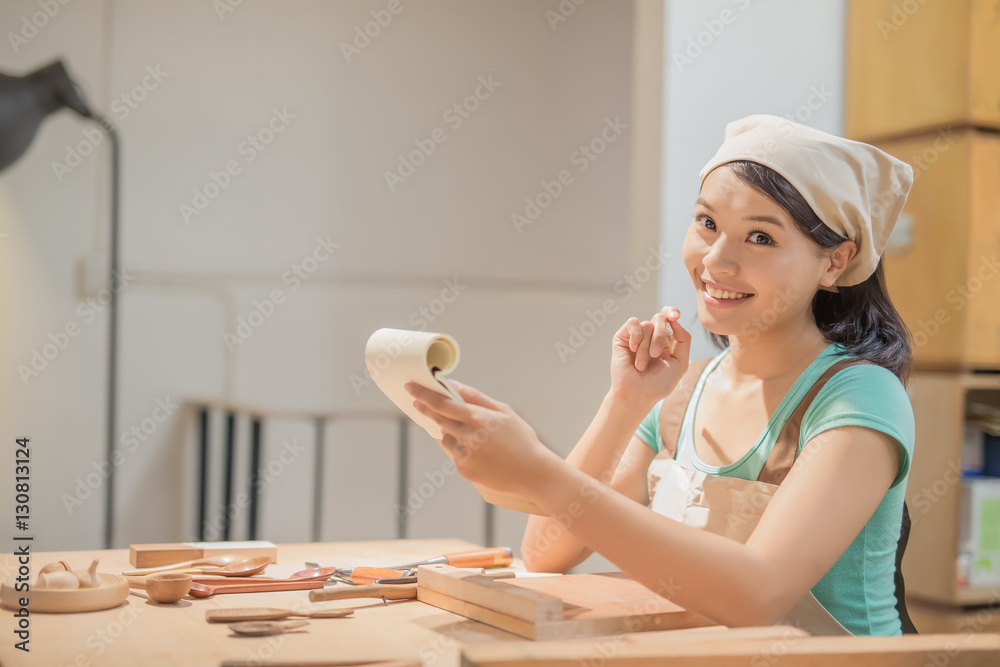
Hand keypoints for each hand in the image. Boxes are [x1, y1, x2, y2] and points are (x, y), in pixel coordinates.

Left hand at [405, 380, 560, 498]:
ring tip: (474, 436)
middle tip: (418, 402)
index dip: (424, 394)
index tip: (410, 387)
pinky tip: (481, 453)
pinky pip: (455, 454)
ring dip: (450, 432)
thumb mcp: (503, 411)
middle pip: (438, 419)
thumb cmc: (521, 438)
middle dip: (426, 409)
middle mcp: (469, 437)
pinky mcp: (465, 470)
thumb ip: (475, 397)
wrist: (533, 472)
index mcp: (479, 418)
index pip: (442, 403)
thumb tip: (451, 385)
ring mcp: (465, 456)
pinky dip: (461, 450)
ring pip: (445, 438)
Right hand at [609, 306, 690, 410]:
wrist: (637, 395)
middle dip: (660, 336)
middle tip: (655, 355)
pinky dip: (636, 337)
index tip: (675, 316)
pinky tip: (633, 350)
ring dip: (646, 347)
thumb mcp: (680, 363)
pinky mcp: (623, 337)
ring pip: (647, 325)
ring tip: (641, 365)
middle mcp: (651, 336)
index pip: (670, 317)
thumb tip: (675, 321)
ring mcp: (637, 336)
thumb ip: (684, 341)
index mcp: (666, 341)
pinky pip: (633, 324)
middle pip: (660, 318)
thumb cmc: (658, 384)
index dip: (672, 312)